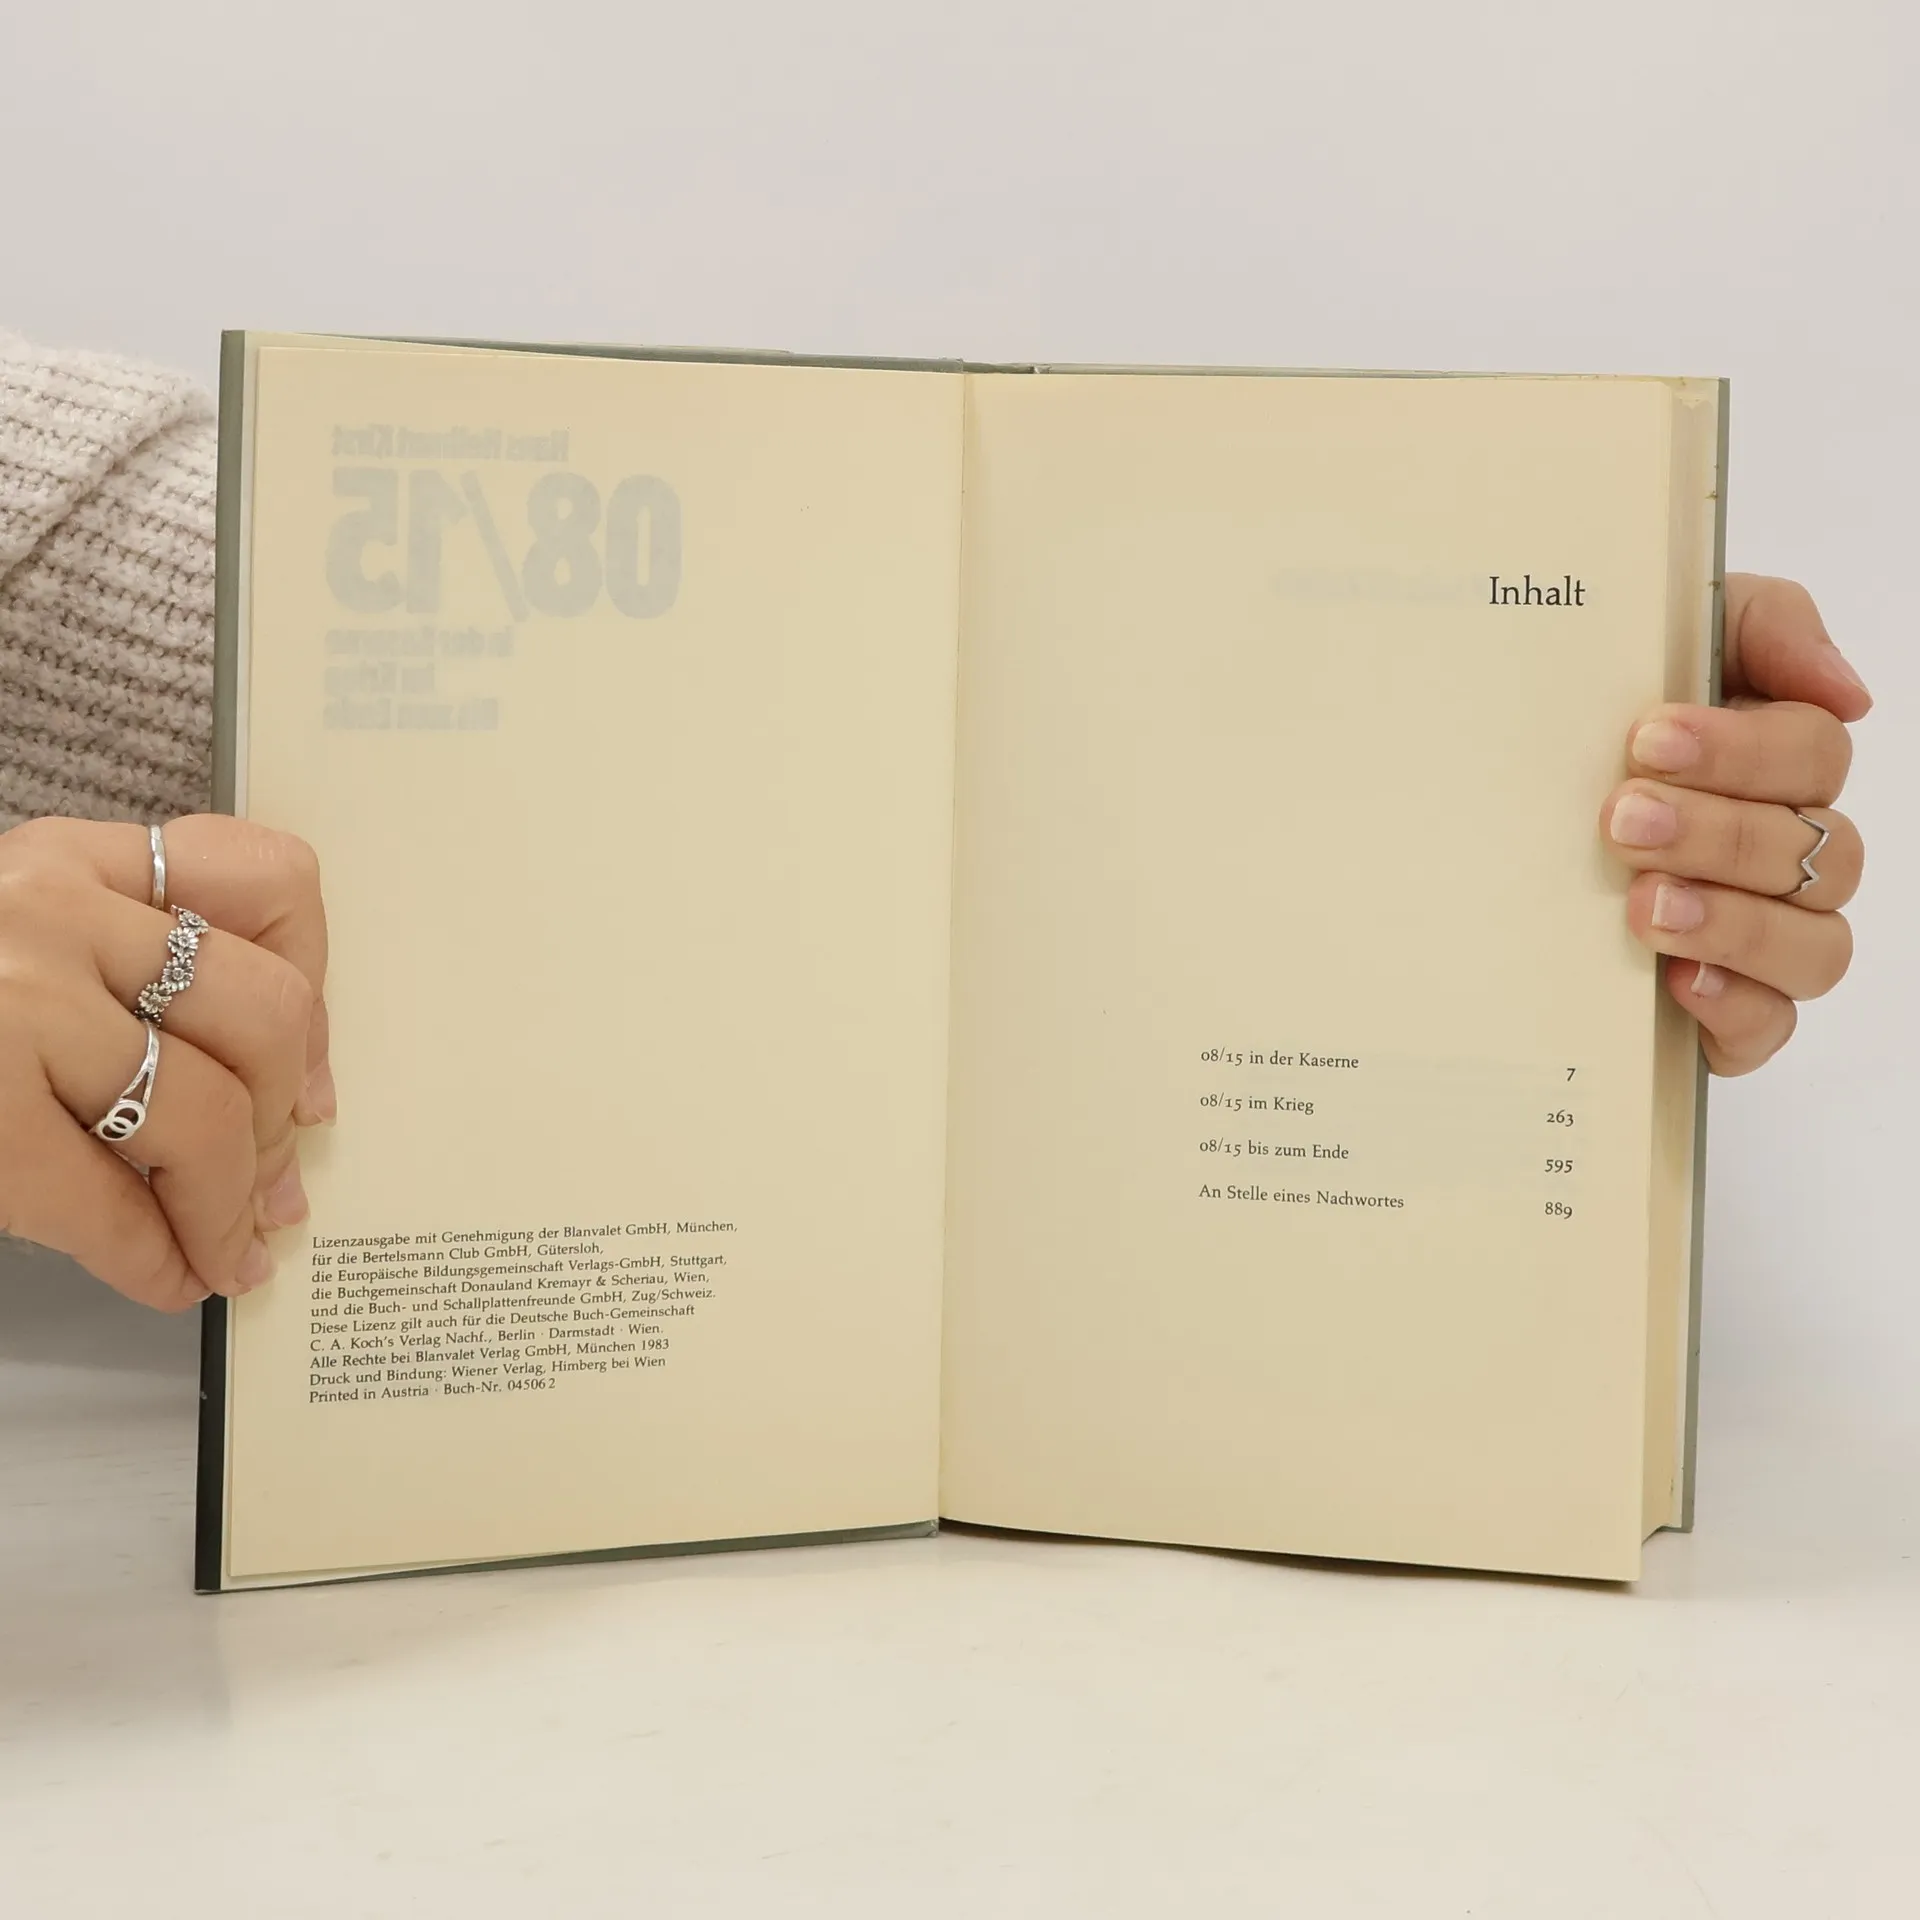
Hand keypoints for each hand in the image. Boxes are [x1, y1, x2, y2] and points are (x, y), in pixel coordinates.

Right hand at [0, 815, 331, 1309]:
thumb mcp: (17, 942)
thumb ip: (134, 977)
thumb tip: (297, 1100)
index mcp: (67, 860)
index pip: (270, 882)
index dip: (319, 990)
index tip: (315, 1075)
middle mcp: (45, 912)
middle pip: (268, 1012)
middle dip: (287, 1117)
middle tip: (273, 1183)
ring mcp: (8, 1005)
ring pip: (209, 1113)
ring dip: (231, 1204)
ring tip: (227, 1245)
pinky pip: (111, 1202)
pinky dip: (157, 1258)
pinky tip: (169, 1278)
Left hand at [1601, 574, 1867, 1075]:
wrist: (1482, 823)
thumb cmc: (1587, 727)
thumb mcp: (1658, 643)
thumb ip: (1760, 628)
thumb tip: (1846, 690)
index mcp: (1778, 765)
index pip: (1812, 755)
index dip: (1742, 750)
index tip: (1648, 740)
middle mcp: (1788, 853)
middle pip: (1816, 850)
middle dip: (1718, 833)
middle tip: (1622, 821)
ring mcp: (1767, 938)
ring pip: (1814, 944)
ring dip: (1733, 922)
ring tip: (1643, 906)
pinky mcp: (1729, 1012)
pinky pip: (1770, 1025)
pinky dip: (1735, 1006)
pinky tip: (1679, 983)